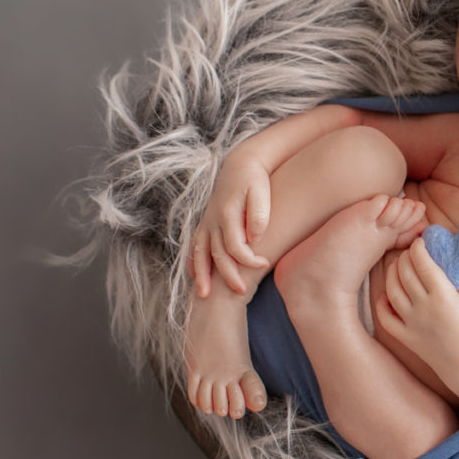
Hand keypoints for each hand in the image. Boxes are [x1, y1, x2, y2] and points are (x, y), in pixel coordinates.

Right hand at [188, 149, 270, 296]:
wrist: (241, 163)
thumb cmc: (255, 179)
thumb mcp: (261, 193)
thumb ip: (258, 216)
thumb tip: (254, 239)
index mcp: (227, 215)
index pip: (235, 247)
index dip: (249, 260)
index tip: (265, 263)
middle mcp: (213, 221)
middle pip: (216, 255)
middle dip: (228, 276)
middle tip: (241, 292)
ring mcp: (206, 222)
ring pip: (199, 252)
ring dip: (201, 275)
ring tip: (204, 295)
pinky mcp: (206, 222)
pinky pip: (195, 245)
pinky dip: (193, 261)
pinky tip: (195, 275)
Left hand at [375, 238, 458, 374]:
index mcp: (443, 296)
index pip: (423, 264)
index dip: (418, 249)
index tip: (420, 242)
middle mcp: (424, 307)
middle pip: (405, 274)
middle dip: (404, 257)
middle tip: (408, 252)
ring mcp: (411, 322)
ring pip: (392, 291)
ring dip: (391, 274)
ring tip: (396, 265)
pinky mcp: (405, 336)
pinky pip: (385, 318)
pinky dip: (381, 303)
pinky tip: (386, 293)